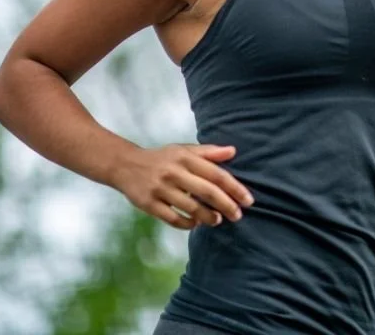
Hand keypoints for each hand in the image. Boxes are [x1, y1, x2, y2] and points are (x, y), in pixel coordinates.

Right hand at [114, 143, 253, 229]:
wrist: (126, 165)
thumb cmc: (163, 158)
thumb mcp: (183, 150)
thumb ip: (208, 152)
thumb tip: (233, 151)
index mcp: (185, 157)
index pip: (216, 174)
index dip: (235, 188)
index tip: (248, 200)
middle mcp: (174, 172)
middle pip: (207, 192)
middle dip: (226, 206)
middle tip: (238, 216)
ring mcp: (161, 189)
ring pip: (191, 208)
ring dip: (208, 217)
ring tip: (217, 220)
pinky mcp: (149, 204)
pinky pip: (173, 219)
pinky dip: (187, 224)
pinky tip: (195, 224)